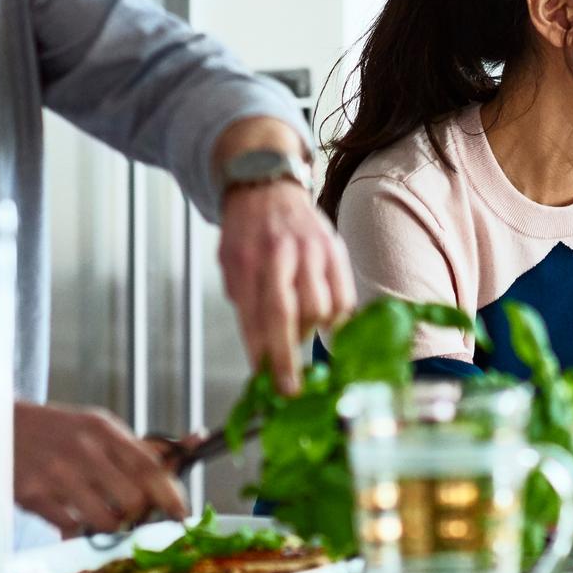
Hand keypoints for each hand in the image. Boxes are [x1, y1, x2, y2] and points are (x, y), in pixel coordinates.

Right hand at [14, 402, 187, 535]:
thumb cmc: (60, 432)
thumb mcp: (99, 428)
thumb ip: (141, 445)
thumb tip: (194, 441)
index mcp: (104, 429)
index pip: (149, 465)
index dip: (171, 492)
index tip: (182, 512)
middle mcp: (83, 450)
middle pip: (132, 499)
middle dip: (140, 513)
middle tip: (135, 513)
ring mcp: (57, 476)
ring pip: (105, 520)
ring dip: (112, 525)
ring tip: (106, 515)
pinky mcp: (34, 498)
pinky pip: (72, 528)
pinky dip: (79, 529)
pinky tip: (75, 516)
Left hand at [218, 179, 356, 393]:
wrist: (267, 186)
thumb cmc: (246, 231)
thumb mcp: (230, 264)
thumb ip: (244, 303)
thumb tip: (260, 354)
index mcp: (247, 258)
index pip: (254, 315)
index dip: (262, 353)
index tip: (267, 382)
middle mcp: (280, 252)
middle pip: (288, 314)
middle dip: (288, 358)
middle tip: (289, 386)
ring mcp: (311, 249)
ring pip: (319, 307)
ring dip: (308, 333)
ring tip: (298, 331)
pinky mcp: (335, 248)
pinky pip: (343, 295)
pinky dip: (335, 317)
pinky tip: (322, 318)